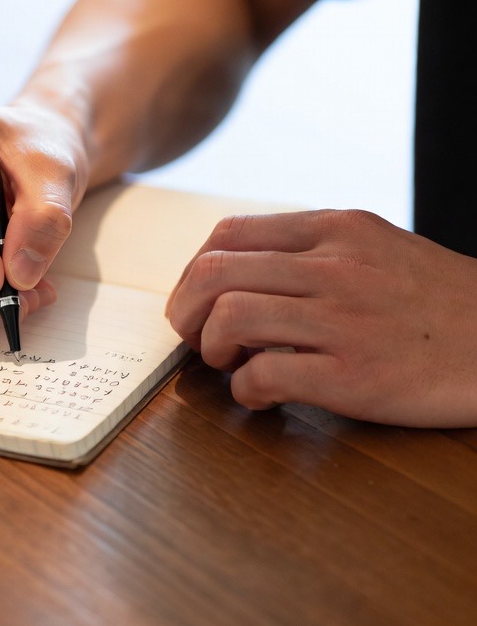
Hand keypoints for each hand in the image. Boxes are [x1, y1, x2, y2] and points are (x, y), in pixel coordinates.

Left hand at [165, 209, 476, 426]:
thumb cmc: (440, 301)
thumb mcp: (377, 246)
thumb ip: (314, 249)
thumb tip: (243, 272)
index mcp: (336, 229)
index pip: (228, 233)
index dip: (195, 270)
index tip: (197, 298)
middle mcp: (334, 267)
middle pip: (215, 273)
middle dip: (185, 310)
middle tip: (192, 337)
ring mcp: (342, 320)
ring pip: (230, 318)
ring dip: (210, 348)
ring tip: (227, 364)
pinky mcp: (352, 376)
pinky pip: (264, 377)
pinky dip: (244, 391)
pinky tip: (260, 396)